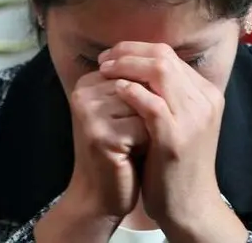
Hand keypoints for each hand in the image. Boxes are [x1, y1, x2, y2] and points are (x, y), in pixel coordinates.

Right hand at [35, 71, 147, 242]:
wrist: (102, 194)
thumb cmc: (121, 151)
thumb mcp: (125, 111)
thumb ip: (137, 83)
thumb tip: (169, 58)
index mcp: (88, 81)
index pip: (136, 69)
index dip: (149, 96)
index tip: (133, 119)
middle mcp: (83, 92)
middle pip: (141, 85)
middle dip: (152, 111)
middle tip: (136, 134)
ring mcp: (89, 113)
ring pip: (146, 104)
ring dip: (152, 126)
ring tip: (135, 143)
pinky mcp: (99, 136)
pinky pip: (144, 127)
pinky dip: (149, 142)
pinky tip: (135, 154)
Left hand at [98, 42, 246, 240]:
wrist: (191, 204)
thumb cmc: (175, 162)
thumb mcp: (178, 121)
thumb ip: (165, 94)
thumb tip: (134, 64)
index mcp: (206, 93)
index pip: (168, 54)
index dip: (135, 49)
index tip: (111, 55)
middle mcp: (205, 100)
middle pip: (163, 56)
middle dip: (128, 52)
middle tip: (104, 59)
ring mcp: (194, 117)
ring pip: (159, 71)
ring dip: (126, 66)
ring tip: (105, 71)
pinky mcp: (176, 137)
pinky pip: (152, 103)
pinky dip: (131, 92)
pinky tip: (115, 91)